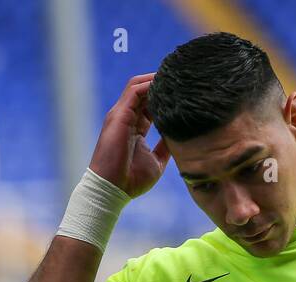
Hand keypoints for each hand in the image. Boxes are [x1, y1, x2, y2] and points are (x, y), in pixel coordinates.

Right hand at [89, 73, 171, 198]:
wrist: (112, 189)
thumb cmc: (131, 180)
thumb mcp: (156, 162)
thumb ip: (166, 147)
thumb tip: (179, 137)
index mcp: (135, 128)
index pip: (149, 104)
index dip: (165, 97)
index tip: (184, 93)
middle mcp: (127, 117)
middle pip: (144, 90)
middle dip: (161, 83)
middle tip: (183, 80)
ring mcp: (122, 114)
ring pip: (138, 86)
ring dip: (156, 79)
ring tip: (176, 77)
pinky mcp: (120, 115)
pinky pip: (135, 91)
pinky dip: (150, 84)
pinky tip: (166, 84)